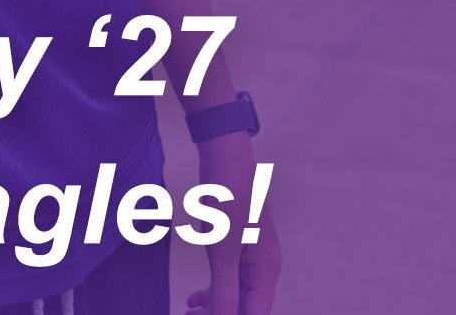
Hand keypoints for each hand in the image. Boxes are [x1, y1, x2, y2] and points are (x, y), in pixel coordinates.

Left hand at [186, 136, 280, 314]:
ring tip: (188, 314)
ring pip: (234, 296)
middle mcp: (263, 268)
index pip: (256, 313)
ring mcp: (250, 257)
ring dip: (214, 308)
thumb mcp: (222, 249)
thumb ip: (224, 289)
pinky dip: (213, 292)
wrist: (223, 157)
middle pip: (245, 307)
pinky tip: (194, 300)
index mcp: (267, 270)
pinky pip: (228, 280)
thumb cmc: (227, 198)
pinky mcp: (236, 247)